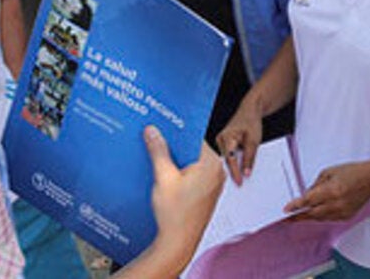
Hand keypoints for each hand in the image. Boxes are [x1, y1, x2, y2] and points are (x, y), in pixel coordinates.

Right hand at [145, 126, 222, 267]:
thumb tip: (153, 131)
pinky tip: (161, 173)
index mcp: (210, 165)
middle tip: (153, 137)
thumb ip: (159, 151)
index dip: (176, 130)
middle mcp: (216, 172)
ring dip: (173, 159)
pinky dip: (178, 171)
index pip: (194, 137)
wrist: (178, 243)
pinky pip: (191, 174)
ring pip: (190, 162)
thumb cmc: (174, 214)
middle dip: (172, 145)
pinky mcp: (205, 193)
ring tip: (154, 155)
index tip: (161, 124)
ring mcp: (212, 184)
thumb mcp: (163, 178)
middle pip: (191, 149)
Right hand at [213, 105, 261, 184]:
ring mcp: (219, 141)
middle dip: (232, 172)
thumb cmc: (251, 123)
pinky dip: (232, 163)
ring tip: (237, 180)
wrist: (249, 111)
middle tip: (238, 186)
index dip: (235, 172)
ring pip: (226, 159)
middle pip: (226, 160)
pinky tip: (237, 170)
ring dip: (232, 168)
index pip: (230, 159)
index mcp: (226, 137)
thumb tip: (246, 173)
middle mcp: (220, 139)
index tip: (240, 183)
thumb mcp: (254, 141)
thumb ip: (249, 158)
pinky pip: (227, 156)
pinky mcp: (222, 143)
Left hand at [284, 160, 369, 221]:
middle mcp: (337, 204)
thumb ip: (316, 185)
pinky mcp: (347, 216)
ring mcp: (343, 212)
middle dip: (299, 216)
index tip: (286, 210)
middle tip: (288, 218)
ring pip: (320, 218)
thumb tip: (306, 196)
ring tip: (299, 216)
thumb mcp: (329, 172)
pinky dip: (321, 216)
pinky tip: (315, 213)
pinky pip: (329, 218)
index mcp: (332, 190)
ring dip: (309, 216)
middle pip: (313, 213)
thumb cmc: (352, 172)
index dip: (296, 206)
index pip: (309, 201)